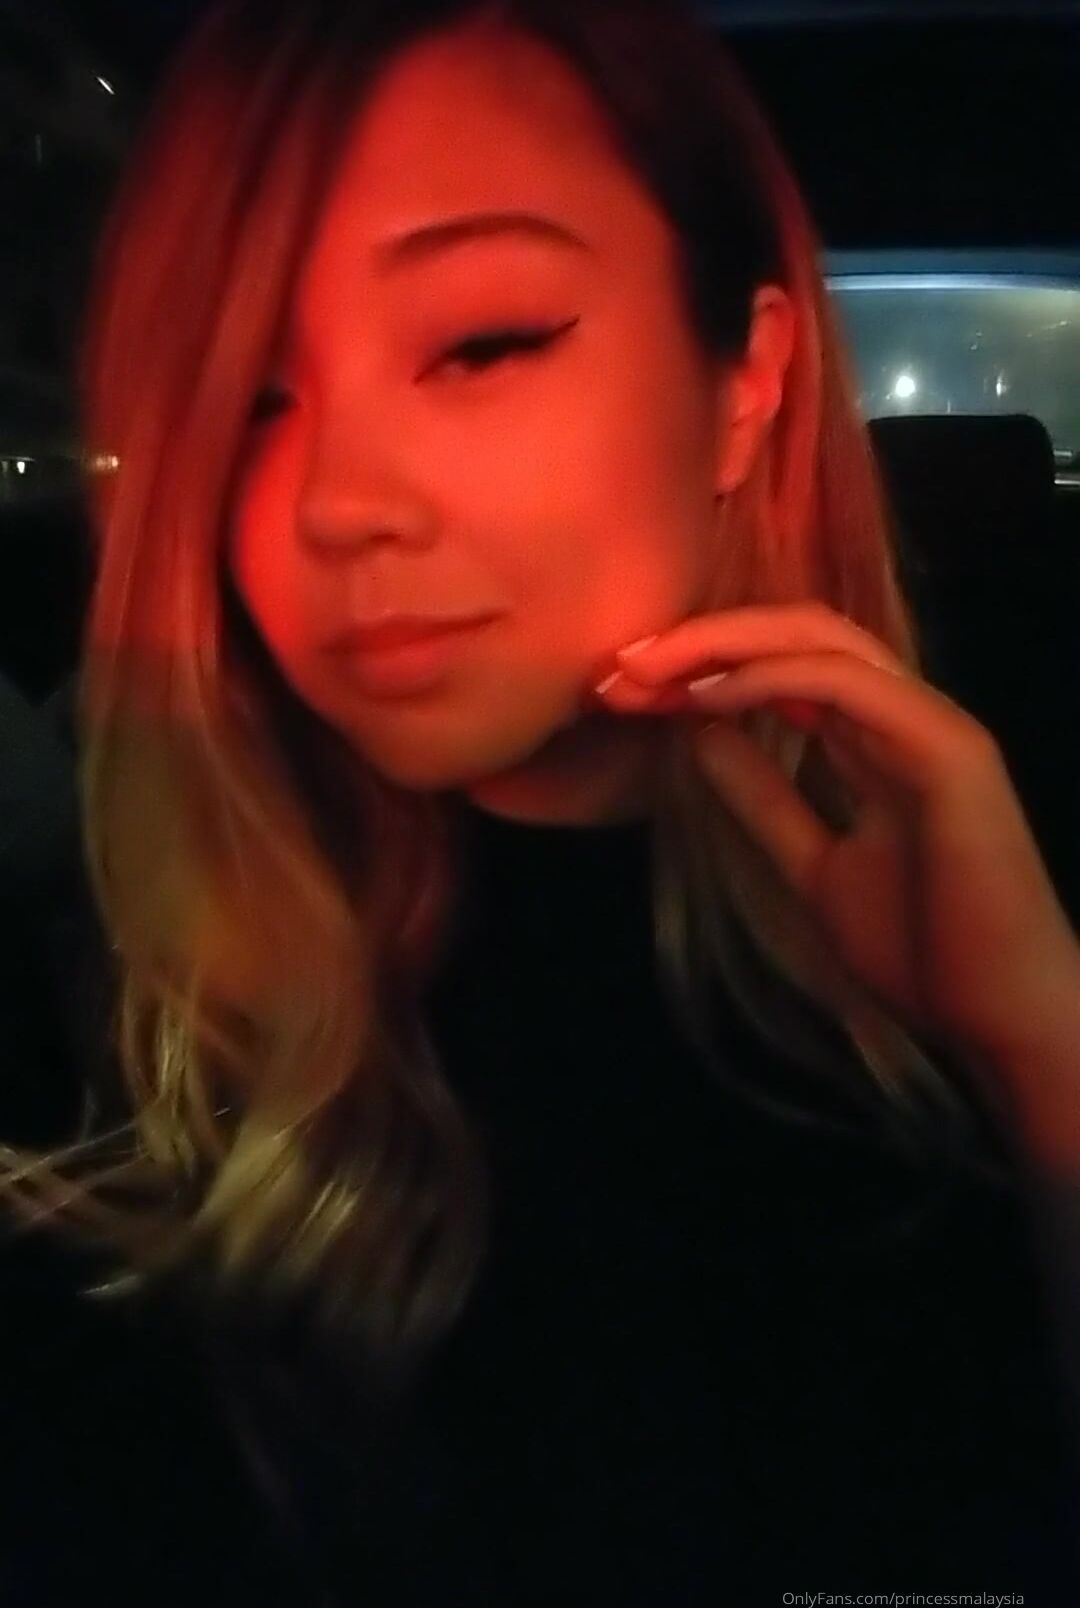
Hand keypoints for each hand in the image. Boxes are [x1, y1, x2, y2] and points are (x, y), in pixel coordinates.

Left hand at [594, 602, 1079, 1075]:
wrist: (1000, 1020)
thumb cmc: (925, 952)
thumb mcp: (814, 868)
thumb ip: (765, 802)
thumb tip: (701, 739)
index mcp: (879, 739)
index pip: (785, 666)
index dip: (704, 665)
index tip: (625, 691)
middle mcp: (906, 715)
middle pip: (798, 632)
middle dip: (703, 639)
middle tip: (620, 667)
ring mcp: (932, 724)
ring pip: (822, 639)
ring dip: (724, 646)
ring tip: (649, 670)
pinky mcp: (950, 748)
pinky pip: (849, 686)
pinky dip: (771, 679)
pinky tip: (708, 695)